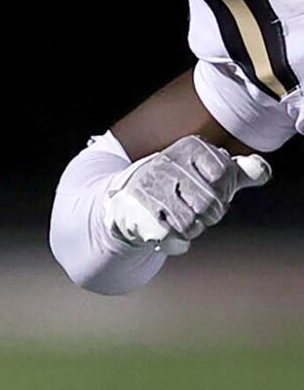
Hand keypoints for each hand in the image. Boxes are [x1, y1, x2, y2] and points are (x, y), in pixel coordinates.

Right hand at [106, 138, 271, 255]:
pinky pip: (172, 239)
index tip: (214, 190)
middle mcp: (166, 165)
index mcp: (190, 148)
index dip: (225, 190)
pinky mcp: (137, 216)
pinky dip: (177, 242)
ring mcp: (149, 191)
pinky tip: (170, 232)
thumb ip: (241, 171)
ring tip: (185, 221)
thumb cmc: (178, 183)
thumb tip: (261, 173)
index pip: (223, 175)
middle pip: (210, 203)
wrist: (128, 199)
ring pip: (192, 224)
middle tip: (199, 210)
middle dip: (211, 213)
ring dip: (194, 229)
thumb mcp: (211, 170)